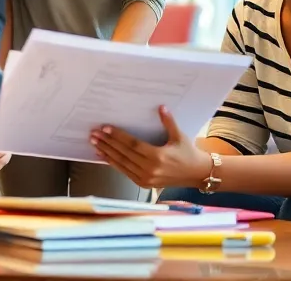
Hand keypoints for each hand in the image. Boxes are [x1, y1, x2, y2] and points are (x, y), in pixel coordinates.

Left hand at [90, 105, 211, 189]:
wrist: (197, 174)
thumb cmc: (188, 153)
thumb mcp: (179, 136)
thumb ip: (168, 122)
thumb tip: (161, 107)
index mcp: (158, 157)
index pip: (133, 145)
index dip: (118, 136)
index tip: (105, 128)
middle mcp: (150, 169)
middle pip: (124, 154)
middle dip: (107, 143)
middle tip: (93, 134)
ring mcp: (146, 178)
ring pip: (122, 164)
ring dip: (106, 153)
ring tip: (94, 143)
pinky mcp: (144, 184)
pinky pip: (125, 172)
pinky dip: (113, 164)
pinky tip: (103, 156)